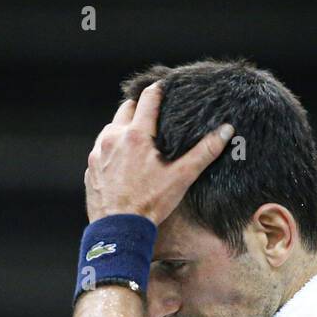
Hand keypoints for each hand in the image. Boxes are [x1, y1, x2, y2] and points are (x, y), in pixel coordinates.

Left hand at [84, 81, 232, 225]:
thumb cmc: (150, 204)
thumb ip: (204, 152)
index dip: (158, 90)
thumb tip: (226, 130)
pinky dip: (111, 149)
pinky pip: (100, 150)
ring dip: (123, 129)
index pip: (147, 99)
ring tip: (137, 140)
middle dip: (138, 108)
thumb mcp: (181, 177)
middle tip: (152, 116)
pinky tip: (122, 162)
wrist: (118, 230)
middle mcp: (113, 138)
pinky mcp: (90, 168)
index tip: (164, 87)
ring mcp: (98, 152)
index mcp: (136, 135)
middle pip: (125, 109)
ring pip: (111, 129)